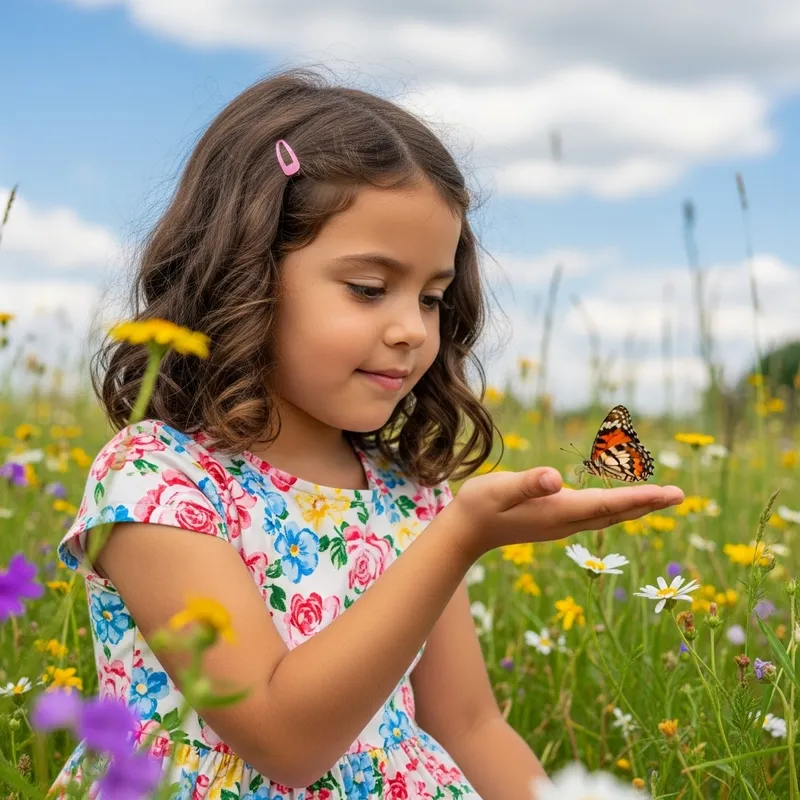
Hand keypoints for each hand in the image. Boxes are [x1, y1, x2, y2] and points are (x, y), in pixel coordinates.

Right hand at [449, 466, 684, 560]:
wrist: (466, 532)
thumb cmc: (480, 506)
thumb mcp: (500, 489)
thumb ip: (528, 483)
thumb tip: (556, 478)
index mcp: (558, 513)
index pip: (607, 504)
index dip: (638, 498)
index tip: (667, 493)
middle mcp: (566, 522)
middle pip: (615, 513)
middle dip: (648, 504)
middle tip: (680, 495)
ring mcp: (562, 524)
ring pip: (608, 515)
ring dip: (636, 507)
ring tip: (661, 498)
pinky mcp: (556, 521)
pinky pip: (596, 514)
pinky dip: (617, 506)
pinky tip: (623, 502)